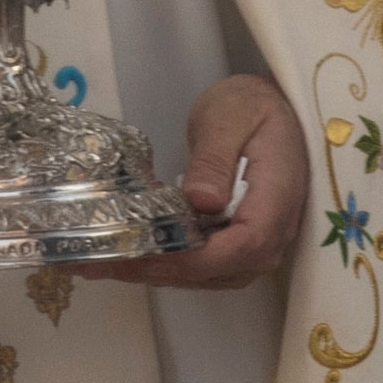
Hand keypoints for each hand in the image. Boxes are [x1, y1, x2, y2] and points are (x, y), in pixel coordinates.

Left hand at [90, 72, 308, 289]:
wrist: (268, 112)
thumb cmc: (250, 108)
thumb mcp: (230, 117)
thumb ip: (215, 159)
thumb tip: (202, 201)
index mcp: (277, 200)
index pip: (243, 245)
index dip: (193, 258)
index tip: (145, 252)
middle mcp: (273, 233)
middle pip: (220, 269)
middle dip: (161, 269)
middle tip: (105, 260)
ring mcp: (256, 244)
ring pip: (208, 274)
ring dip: (158, 271)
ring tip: (106, 261)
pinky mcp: (237, 244)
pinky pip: (205, 265)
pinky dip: (167, 263)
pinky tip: (130, 253)